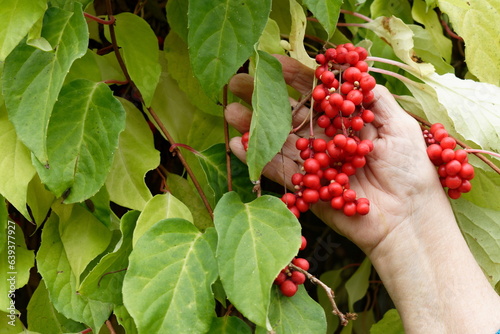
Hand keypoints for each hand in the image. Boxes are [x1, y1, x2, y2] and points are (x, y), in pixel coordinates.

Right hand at [225, 55, 451, 255]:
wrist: (407, 219)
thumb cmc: (410, 170)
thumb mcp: (399, 125)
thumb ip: (374, 99)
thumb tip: (352, 71)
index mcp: (347, 120)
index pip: (316, 92)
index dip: (294, 76)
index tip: (271, 61)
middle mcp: (327, 138)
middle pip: (290, 113)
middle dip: (264, 97)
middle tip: (237, 83)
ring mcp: (314, 163)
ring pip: (278, 140)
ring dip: (252, 126)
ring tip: (229, 112)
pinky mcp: (306, 188)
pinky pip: (278, 171)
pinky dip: (257, 159)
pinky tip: (238, 144)